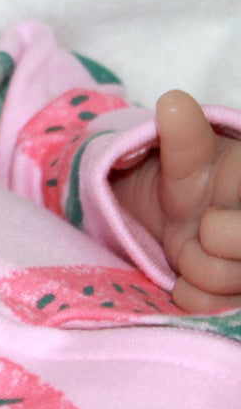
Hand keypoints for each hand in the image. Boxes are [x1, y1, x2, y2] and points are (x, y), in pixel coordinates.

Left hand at [111, 90, 240, 312]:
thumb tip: (173, 102)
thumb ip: (184, 135)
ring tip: (191, 244)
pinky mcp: (238, 301)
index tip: (212, 219)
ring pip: (230, 281)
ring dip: (195, 263)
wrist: (175, 217)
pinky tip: (187, 275)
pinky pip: (212, 306)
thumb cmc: (193, 179)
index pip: (231, 228)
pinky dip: (190, 292)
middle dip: (217, 237)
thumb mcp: (186, 154)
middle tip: (204, 224)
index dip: (221, 228)